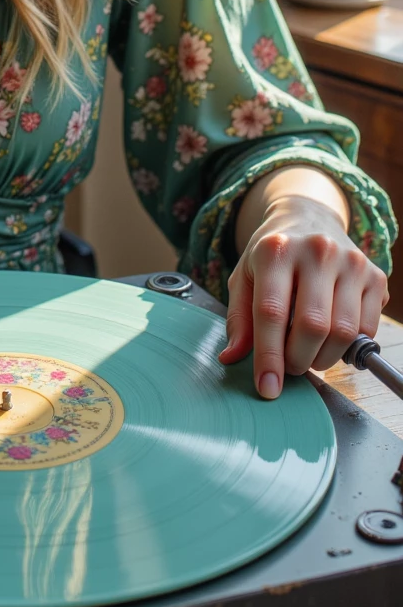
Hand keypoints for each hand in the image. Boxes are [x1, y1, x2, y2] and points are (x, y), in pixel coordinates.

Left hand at [219, 196, 387, 397]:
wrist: (308, 218)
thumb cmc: (272, 255)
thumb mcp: (244, 277)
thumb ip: (238, 319)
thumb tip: (231, 359)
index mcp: (275, 249)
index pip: (271, 313)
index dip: (269, 357)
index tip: (267, 388)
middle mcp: (316, 251)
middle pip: (312, 326)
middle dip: (298, 360)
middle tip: (289, 365)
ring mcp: (350, 261)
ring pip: (342, 332)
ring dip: (323, 358)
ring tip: (308, 354)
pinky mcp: (375, 275)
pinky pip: (367, 329)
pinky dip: (348, 347)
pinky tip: (331, 339)